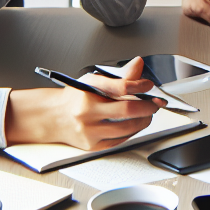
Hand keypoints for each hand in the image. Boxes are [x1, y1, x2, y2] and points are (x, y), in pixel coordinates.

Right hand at [5, 57, 166, 148]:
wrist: (53, 117)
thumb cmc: (75, 97)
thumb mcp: (94, 80)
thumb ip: (119, 75)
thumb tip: (139, 64)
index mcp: (88, 90)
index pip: (120, 86)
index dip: (140, 85)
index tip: (149, 85)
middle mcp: (87, 111)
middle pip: (126, 109)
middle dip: (148, 106)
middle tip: (156, 103)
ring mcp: (89, 130)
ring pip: (126, 127)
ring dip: (143, 120)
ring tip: (148, 114)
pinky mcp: (92, 145)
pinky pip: (119, 140)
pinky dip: (132, 132)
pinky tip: (136, 124)